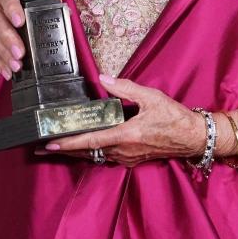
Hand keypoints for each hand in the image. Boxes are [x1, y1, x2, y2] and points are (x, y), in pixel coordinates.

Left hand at [33, 75, 207, 166]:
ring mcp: (128, 157)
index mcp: (126, 136)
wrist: (193, 138)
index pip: (91, 141)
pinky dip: (93, 151)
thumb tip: (104, 79)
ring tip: (60, 146)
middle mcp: (124, 151)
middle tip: (44, 147)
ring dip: (78, 151)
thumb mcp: (151, 97)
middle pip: (88, 152)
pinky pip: (107, 156)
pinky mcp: (132, 159)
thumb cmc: (175, 117)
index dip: (69, 143)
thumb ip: (125, 88)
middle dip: (65, 150)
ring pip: (96, 155)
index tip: (50, 144)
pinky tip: (87, 145)